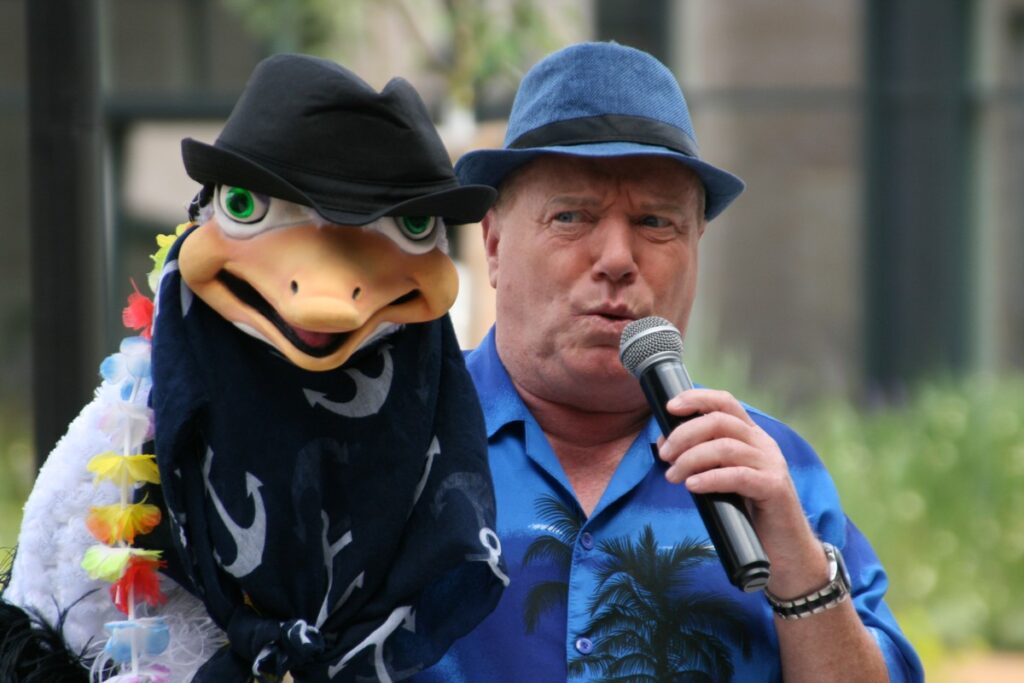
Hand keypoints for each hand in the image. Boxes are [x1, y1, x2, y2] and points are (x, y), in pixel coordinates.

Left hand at [657, 388, 828, 597]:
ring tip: (672, 475)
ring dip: (691, 458)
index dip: (697, 399)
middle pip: (720, 421)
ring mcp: (771, 465)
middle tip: (664, 454)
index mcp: (751, 436)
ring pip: (725, 446)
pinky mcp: (774, 489)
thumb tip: (666, 446)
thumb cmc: (748, 514)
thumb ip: (704, 460)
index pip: (725, 402)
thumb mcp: (724, 479)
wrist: (785, 552)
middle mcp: (763, 444)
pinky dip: (710, 478)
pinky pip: (738, 475)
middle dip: (685, 434)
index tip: (669, 407)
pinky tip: (692, 486)